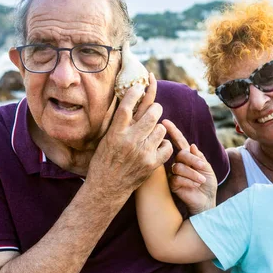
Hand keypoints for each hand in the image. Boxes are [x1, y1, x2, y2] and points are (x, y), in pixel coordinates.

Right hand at [87, 74, 172, 198]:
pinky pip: (167, 145)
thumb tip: (129, 101)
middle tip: (155, 110)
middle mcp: (130, 141)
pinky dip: (164, 144)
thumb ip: (119, 123)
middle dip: (155, 108)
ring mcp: (143, 152)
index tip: (139, 85)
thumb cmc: (104, 161)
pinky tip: (157, 146)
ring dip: (159, 128)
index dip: (135, 92)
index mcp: (116, 133)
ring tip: (152, 133)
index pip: (127, 106)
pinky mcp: (152, 164)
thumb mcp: (106, 139)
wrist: (107, 188)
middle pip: (152, 113)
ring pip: (162, 128)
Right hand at [163, 119, 216, 214]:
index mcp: (187, 156)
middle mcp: (178, 163)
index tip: (166, 122)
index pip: (180, 142)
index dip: (173, 132)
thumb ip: (199, 157)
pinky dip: (188, 181)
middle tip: (202, 167)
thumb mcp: (207, 168)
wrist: (207, 201)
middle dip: (193, 160)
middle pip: (181, 154)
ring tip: (201, 180)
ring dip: (192, 173)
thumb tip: (191, 145)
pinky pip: (176, 178)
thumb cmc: (208, 184)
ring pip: (178, 167)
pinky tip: (195, 185)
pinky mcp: (172, 185)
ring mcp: (174, 174)